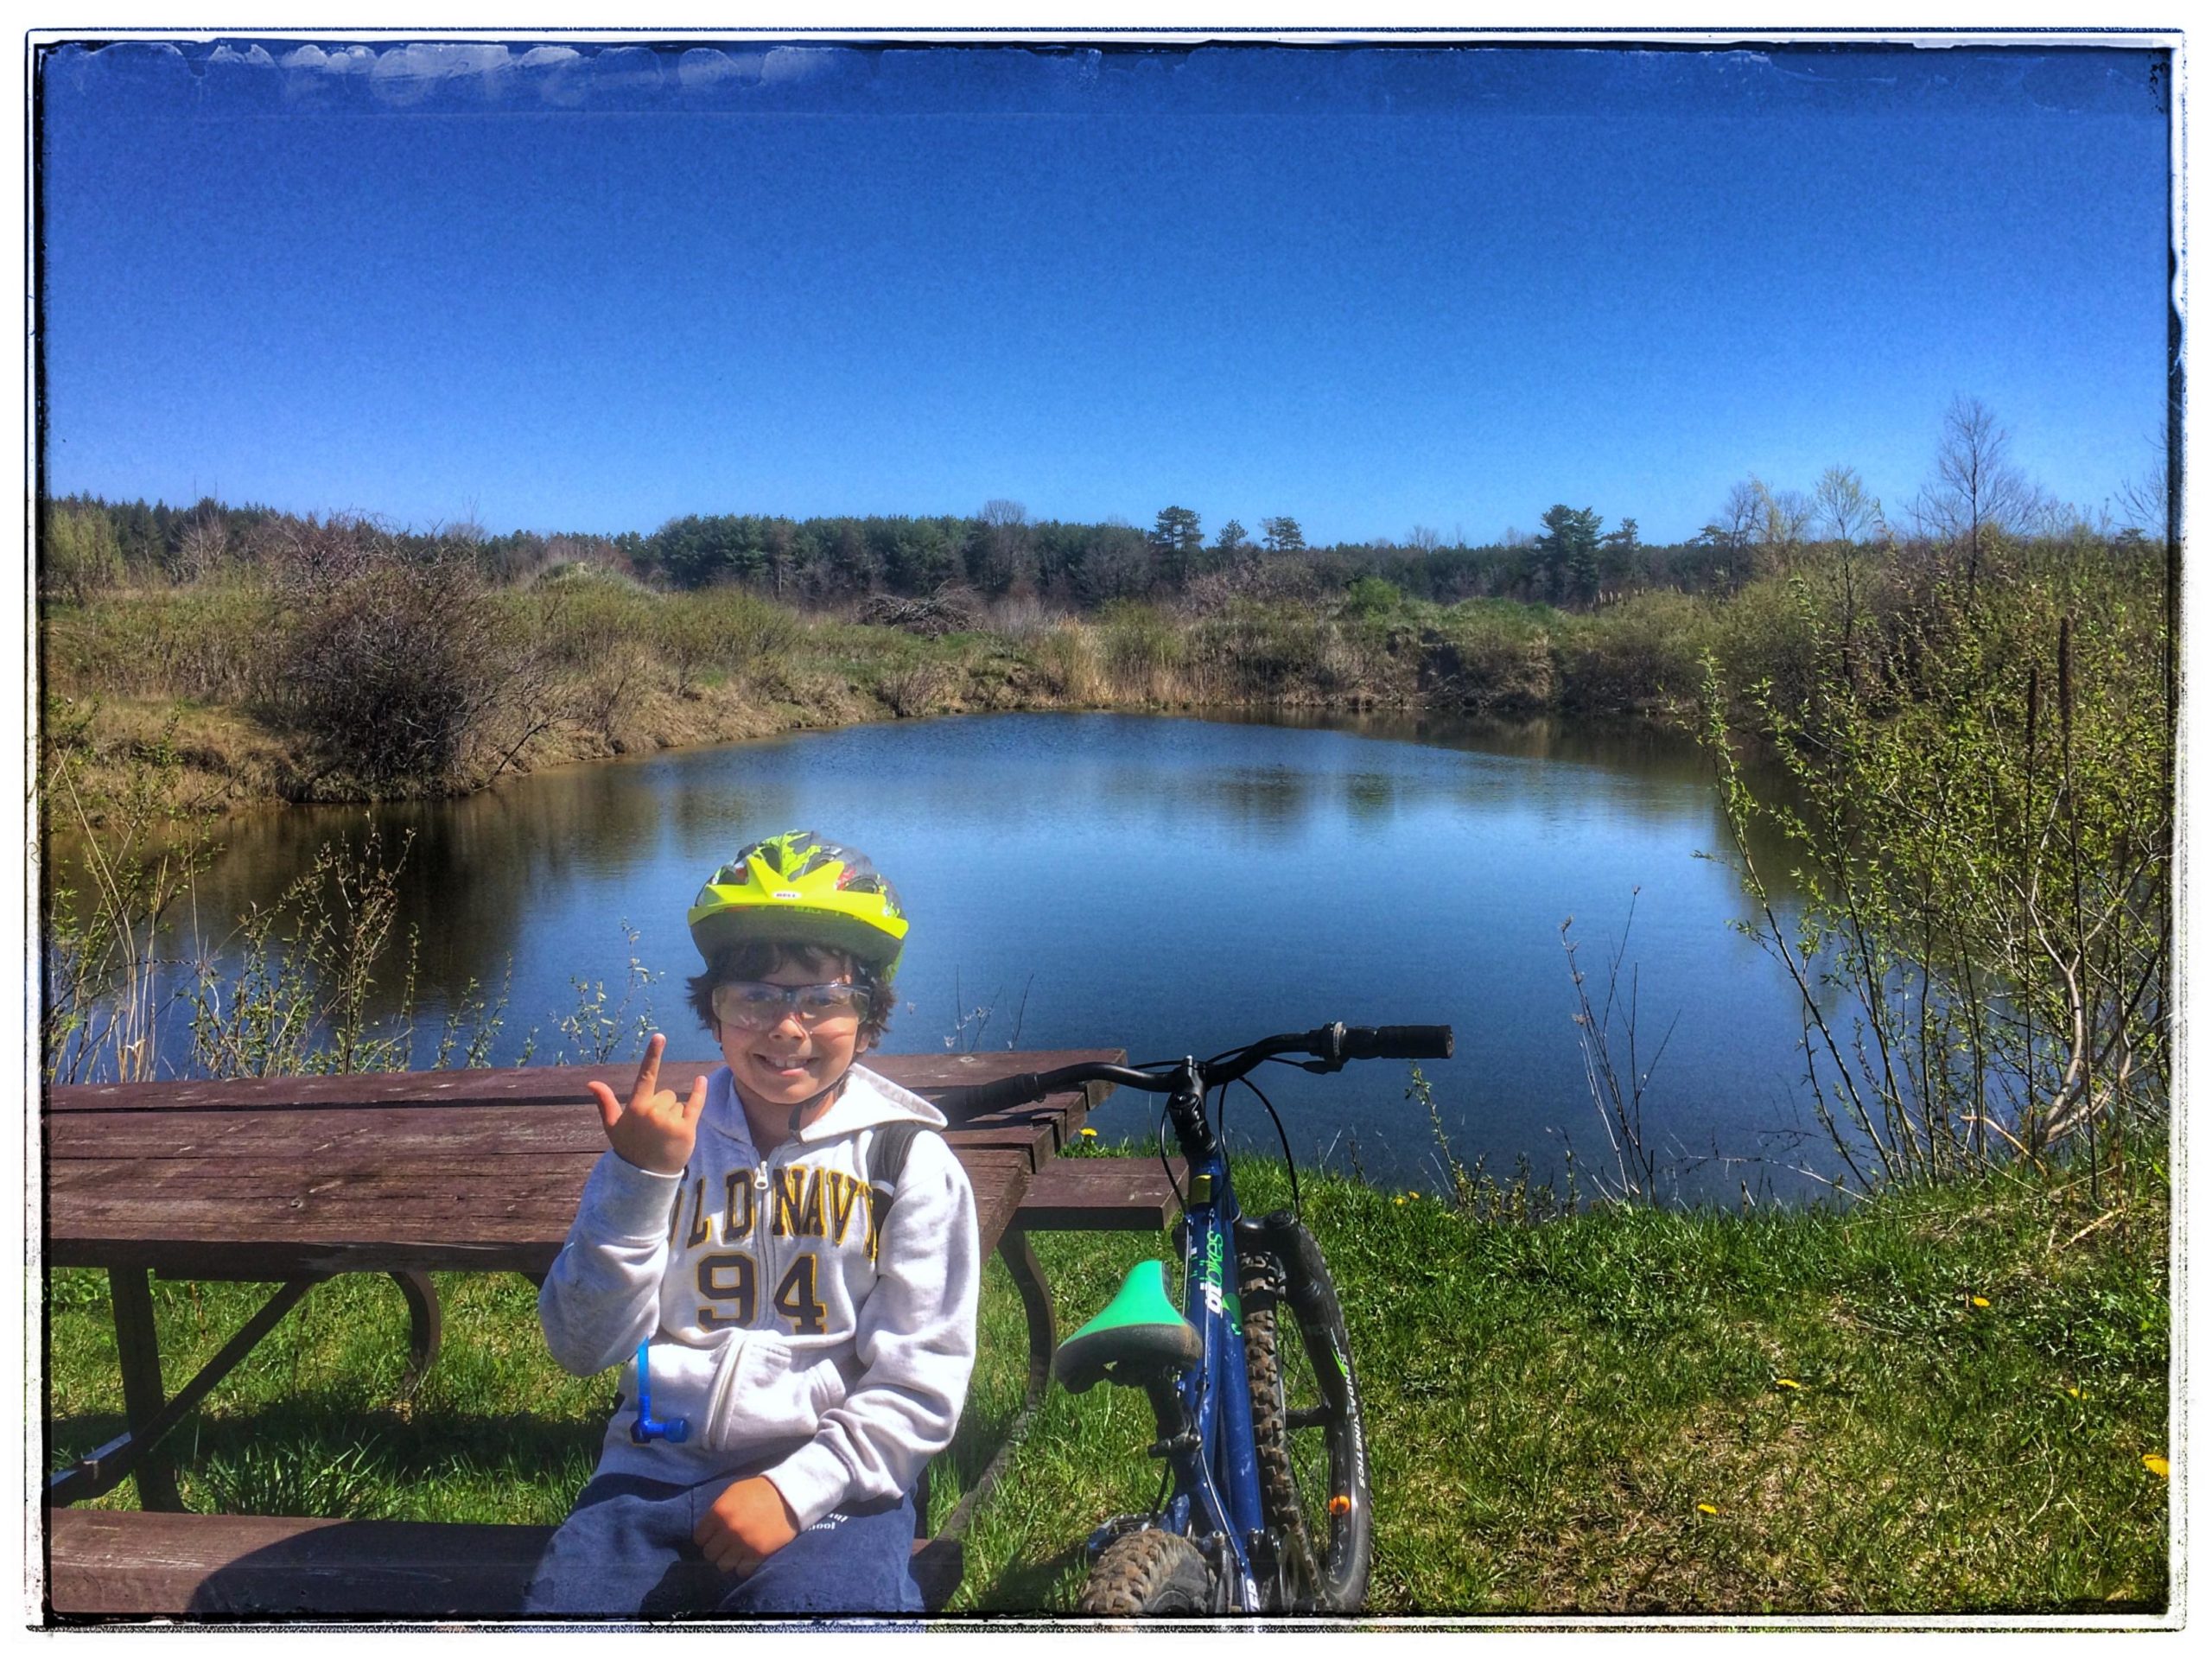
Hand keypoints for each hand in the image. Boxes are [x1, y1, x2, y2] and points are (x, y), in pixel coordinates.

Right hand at [588, 1033, 707, 1175]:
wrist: (646, 1176)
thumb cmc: (629, 1148)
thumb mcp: (613, 1126)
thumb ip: (605, 1102)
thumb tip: (591, 1083)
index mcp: (636, 1107)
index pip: (646, 1075)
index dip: (652, 1055)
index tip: (659, 1036)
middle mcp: (653, 1111)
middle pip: (666, 1094)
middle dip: (663, 1108)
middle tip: (655, 1130)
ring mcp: (670, 1120)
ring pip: (678, 1103)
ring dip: (675, 1116)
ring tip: (665, 1136)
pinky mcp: (686, 1129)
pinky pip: (695, 1104)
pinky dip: (699, 1092)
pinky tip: (701, 1080)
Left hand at [694, 1475, 800, 1575]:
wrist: (789, 1495)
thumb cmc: (759, 1491)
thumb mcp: (733, 1493)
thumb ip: (718, 1511)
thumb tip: (706, 1531)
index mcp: (719, 1511)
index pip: (699, 1538)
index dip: (706, 1538)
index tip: (713, 1537)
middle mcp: (728, 1529)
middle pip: (709, 1554)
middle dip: (716, 1550)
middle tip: (725, 1546)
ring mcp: (743, 1543)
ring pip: (723, 1565)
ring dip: (729, 1560)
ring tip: (737, 1553)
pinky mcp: (758, 1553)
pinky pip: (741, 1571)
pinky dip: (743, 1566)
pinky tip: (748, 1557)